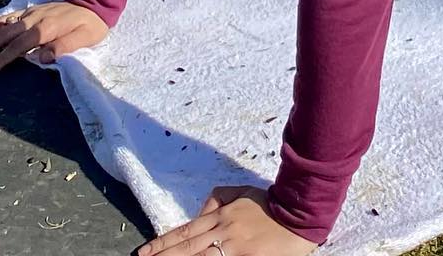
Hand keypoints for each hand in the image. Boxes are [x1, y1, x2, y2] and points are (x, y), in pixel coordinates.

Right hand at [0, 1, 107, 74]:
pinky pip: (5, 19)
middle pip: (2, 36)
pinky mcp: (28, 12)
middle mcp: (32, 19)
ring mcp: (28, 14)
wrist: (92, 3)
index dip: (1, 59)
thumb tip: (40, 58)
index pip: (18, 46)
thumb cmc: (89, 26)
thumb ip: (63, 47)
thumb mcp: (84, 39)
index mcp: (45, 28)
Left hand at [138, 186, 316, 255]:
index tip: (144, 252)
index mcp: (221, 215)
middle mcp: (224, 232)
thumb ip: (218, 200)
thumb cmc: (268, 204)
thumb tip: (199, 213)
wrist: (298, 214)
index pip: (185, 232)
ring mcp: (235, 249)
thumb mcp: (241, 192)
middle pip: (187, 249)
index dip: (163, 243)